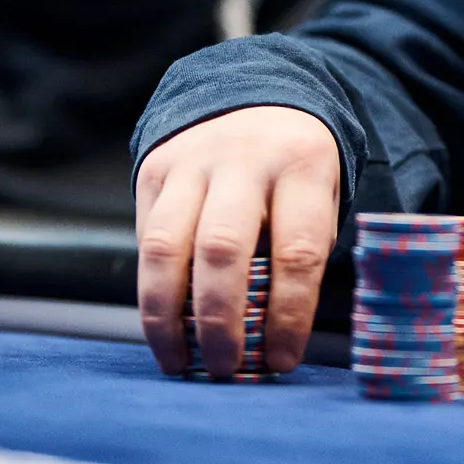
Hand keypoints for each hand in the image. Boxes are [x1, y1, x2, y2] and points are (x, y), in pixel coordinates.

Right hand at [136, 107, 340, 378]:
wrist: (255, 94)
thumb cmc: (293, 169)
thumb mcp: (319, 196)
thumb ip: (297, 258)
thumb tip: (271, 344)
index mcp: (302, 163)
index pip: (297, 250)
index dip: (289, 315)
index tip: (281, 361)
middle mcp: (245, 157)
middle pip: (223, 248)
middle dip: (220, 321)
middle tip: (225, 369)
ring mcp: (194, 160)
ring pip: (166, 245)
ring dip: (168, 316)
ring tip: (179, 361)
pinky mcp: (155, 169)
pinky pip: (145, 239)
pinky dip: (151, 291)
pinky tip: (164, 325)